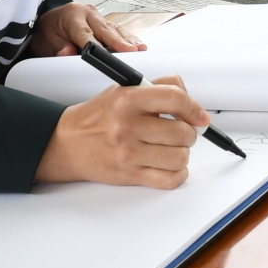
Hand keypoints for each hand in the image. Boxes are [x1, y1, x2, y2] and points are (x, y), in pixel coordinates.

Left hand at [28, 2, 144, 59]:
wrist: (47, 23)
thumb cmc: (47, 32)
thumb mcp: (46, 42)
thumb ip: (58, 48)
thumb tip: (67, 53)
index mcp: (72, 15)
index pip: (85, 33)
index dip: (96, 45)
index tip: (104, 55)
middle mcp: (87, 12)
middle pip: (104, 30)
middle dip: (118, 42)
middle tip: (131, 51)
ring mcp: (97, 16)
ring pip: (114, 29)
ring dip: (128, 40)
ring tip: (140, 49)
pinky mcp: (104, 22)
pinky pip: (117, 30)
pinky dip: (128, 38)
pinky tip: (139, 45)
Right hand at [35, 75, 204, 188]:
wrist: (68, 142)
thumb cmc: (98, 117)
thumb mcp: (124, 90)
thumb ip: (159, 88)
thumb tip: (192, 104)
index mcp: (128, 99)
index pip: (176, 98)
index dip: (194, 108)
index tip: (199, 116)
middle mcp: (128, 125)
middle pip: (183, 132)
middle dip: (188, 133)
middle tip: (181, 132)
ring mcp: (129, 153)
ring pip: (180, 157)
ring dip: (182, 154)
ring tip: (171, 148)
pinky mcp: (130, 175)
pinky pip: (170, 179)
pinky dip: (178, 174)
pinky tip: (170, 166)